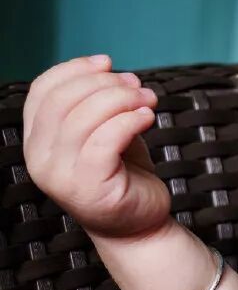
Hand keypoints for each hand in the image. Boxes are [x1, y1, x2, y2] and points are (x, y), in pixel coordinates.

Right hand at [23, 54, 171, 238]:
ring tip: (148, 100)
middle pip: (62, 100)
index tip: (108, 62)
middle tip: (137, 85)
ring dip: (122, 99)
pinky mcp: (88, 186)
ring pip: (85, 116)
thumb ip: (94, 103)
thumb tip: (107, 67)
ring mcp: (60, 176)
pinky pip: (105, 139)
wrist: (138, 227)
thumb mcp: (101, 131)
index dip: (74, 69)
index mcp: (36, 141)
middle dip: (104, 83)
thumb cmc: (122, 175)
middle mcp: (39, 159)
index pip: (42, 91)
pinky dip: (130, 120)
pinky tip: (148, 118)